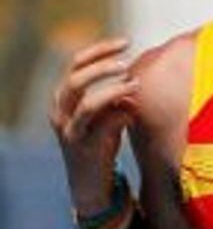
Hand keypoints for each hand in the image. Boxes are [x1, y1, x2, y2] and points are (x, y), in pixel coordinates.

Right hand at [49, 38, 138, 212]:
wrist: (91, 185)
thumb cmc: (100, 145)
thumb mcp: (104, 116)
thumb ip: (113, 97)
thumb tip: (134, 78)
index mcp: (63, 98)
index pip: (76, 63)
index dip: (100, 50)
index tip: (126, 42)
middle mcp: (61, 112)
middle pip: (76, 79)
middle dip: (103, 67)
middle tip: (127, 64)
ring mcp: (70, 131)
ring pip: (87, 103)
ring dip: (113, 91)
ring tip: (134, 85)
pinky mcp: (84, 149)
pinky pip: (102, 126)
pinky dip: (121, 116)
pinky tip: (133, 115)